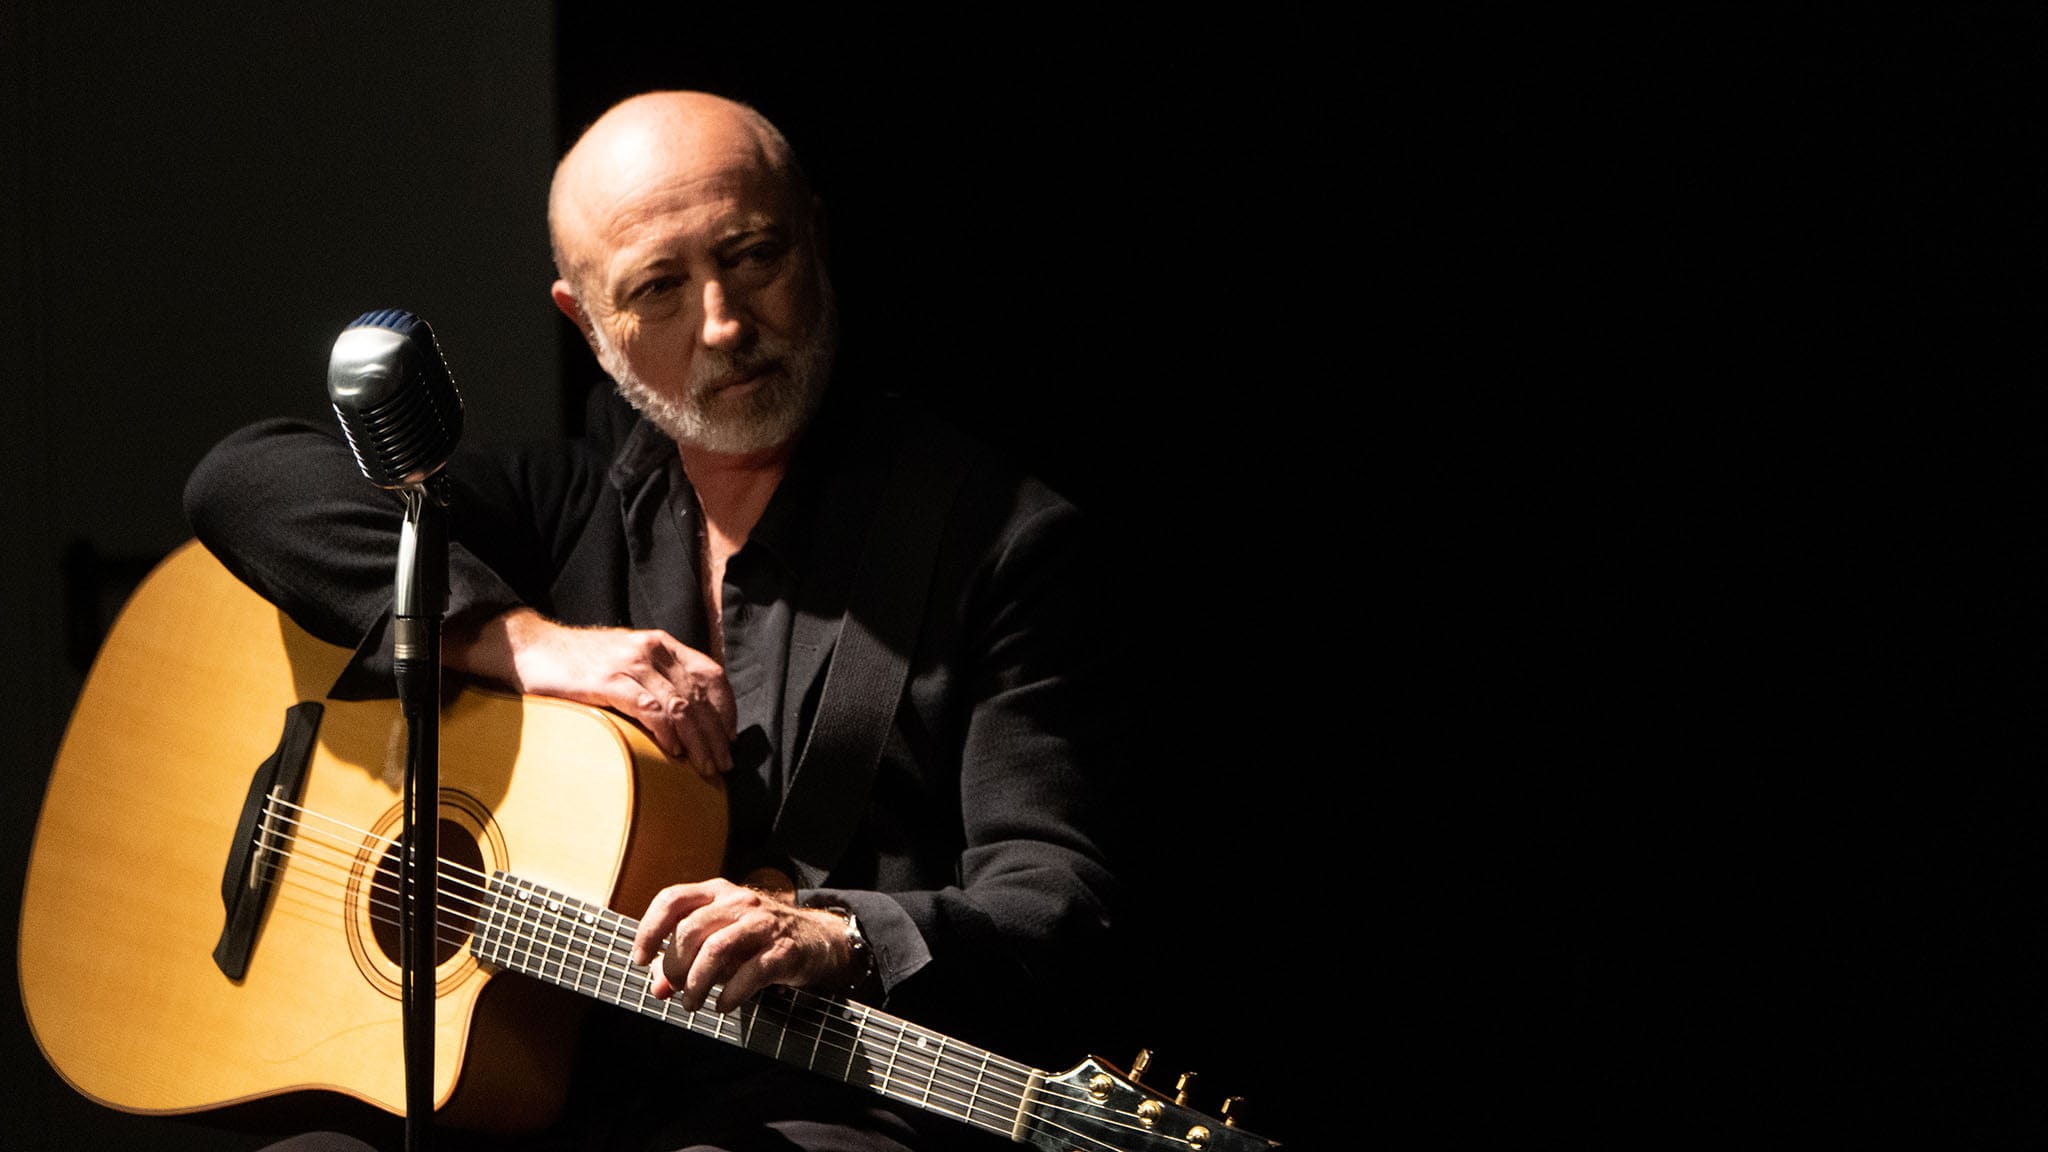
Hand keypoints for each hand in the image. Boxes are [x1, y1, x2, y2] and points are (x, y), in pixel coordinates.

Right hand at [447, 607, 737, 773]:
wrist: (532, 648)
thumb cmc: (580, 662)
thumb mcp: (627, 660)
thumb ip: (656, 678)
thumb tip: (686, 716)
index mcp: (662, 644)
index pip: (710, 674)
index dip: (726, 708)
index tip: (730, 737)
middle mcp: (652, 650)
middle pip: (699, 696)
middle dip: (715, 735)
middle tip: (723, 765)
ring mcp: (629, 664)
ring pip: (680, 706)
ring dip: (697, 741)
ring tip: (704, 768)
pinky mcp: (607, 682)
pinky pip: (649, 709)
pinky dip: (667, 733)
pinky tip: (673, 752)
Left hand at [629, 879, 859, 1011]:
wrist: (820, 940)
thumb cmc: (761, 939)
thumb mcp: (722, 939)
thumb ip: (688, 959)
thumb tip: (658, 987)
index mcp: (718, 892)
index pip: (672, 899)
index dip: (649, 929)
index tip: (639, 959)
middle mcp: (739, 901)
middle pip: (691, 928)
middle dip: (674, 965)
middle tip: (672, 990)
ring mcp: (763, 923)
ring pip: (716, 949)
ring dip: (697, 983)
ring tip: (693, 1004)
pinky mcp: (784, 949)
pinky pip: (750, 973)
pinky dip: (730, 995)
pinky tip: (723, 1006)